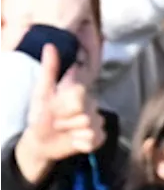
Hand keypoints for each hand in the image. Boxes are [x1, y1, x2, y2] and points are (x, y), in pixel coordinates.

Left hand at [14, 45, 104, 184]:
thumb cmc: (40, 115)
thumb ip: (50, 69)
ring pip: (91, 128)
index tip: (53, 108)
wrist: (39, 142)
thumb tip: (50, 45)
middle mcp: (91, 105)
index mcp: (79, 92)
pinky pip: (95, 139)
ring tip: (64, 132)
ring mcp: (96, 121)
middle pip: (86, 114)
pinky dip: (80, 144)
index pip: (81, 95)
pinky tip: (73, 141)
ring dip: (72, 134)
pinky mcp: (98, 137)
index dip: (65, 106)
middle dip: (66, 122)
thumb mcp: (41, 92)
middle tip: (57, 123)